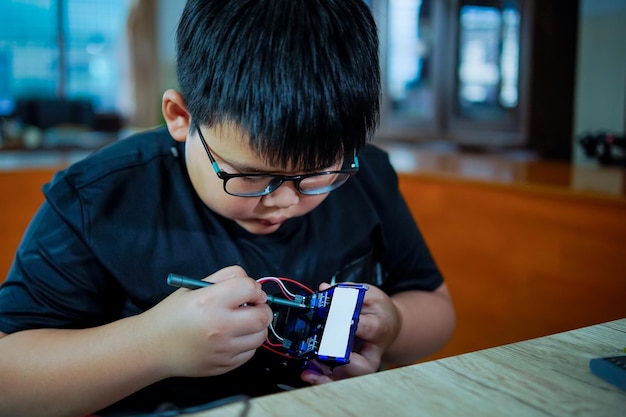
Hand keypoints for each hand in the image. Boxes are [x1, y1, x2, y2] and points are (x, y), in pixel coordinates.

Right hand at [137, 266, 272, 377]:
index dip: (254, 287)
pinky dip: (247, 343)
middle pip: (262, 316)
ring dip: (257, 327)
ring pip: (261, 336)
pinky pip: (250, 353)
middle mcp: (219, 327)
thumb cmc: (173, 314)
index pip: (250, 289)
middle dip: (262, 308)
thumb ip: (225, 277)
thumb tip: (252, 284)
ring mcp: (223, 350)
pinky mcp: (224, 366)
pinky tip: (233, 337)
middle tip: (253, 306)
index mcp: (210, 302)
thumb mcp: (193, 287)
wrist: (153, 347)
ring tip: (242, 322)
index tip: (250, 291)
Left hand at [301, 283, 400, 384]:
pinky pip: (338, 380)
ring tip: (308, 364)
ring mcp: (363, 363)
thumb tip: (323, 289)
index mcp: (379, 327)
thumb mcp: (368, 293)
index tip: (329, 319)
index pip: (366, 329)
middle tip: (318, 348)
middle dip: (337, 358)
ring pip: (348, 377)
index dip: (347, 325)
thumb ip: (344, 291)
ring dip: (325, 373)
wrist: (388, 324)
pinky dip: (322, 379)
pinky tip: (308, 373)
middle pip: (361, 365)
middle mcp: (373, 351)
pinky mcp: (353, 370)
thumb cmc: (378, 309)